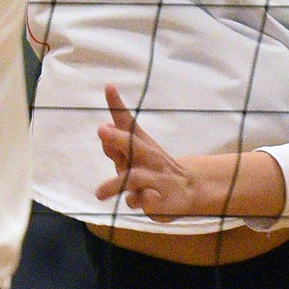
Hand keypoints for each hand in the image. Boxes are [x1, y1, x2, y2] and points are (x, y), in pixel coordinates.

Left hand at [96, 84, 200, 220]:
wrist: (190, 189)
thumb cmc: (152, 169)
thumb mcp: (134, 157)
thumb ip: (115, 147)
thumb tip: (103, 128)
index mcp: (142, 143)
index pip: (127, 121)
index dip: (117, 105)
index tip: (108, 86)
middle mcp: (150, 156)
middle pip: (133, 144)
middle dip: (117, 138)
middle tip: (101, 130)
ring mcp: (158, 178)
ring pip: (135, 177)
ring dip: (116, 183)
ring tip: (98, 193)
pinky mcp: (163, 200)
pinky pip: (147, 201)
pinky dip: (139, 202)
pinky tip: (135, 202)